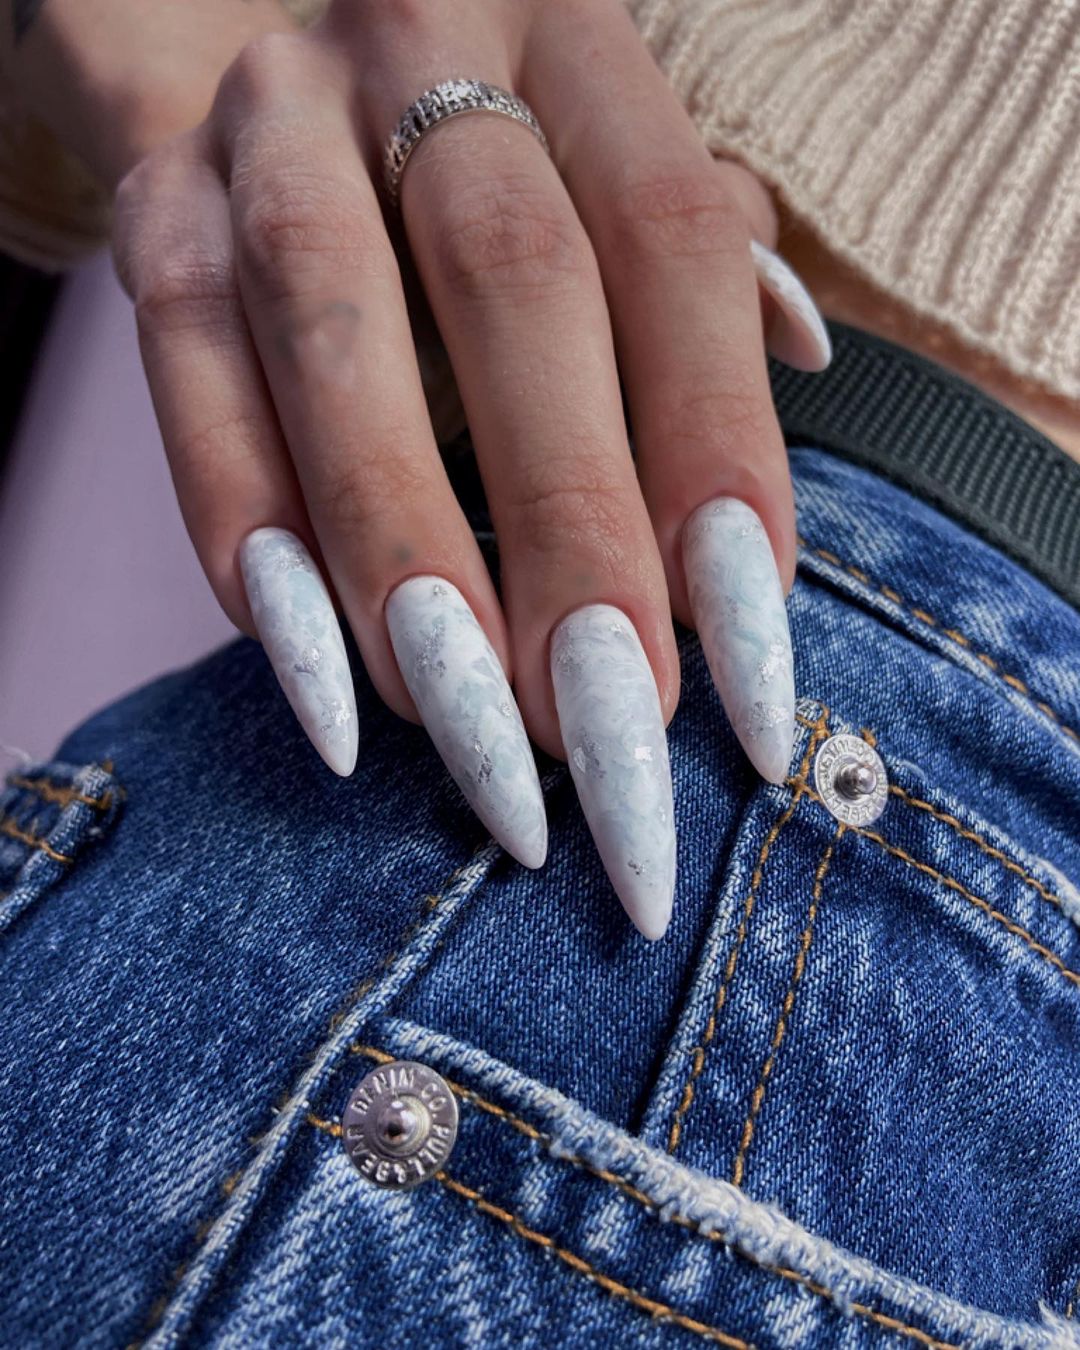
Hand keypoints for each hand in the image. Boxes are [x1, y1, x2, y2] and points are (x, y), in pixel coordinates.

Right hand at [110, 0, 829, 938]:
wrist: (262, 6)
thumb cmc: (485, 136)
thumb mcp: (603, 153)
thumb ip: (694, 258)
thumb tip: (805, 356)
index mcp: (574, 38)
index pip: (673, 242)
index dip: (718, 447)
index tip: (745, 653)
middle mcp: (419, 42)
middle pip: (513, 289)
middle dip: (569, 527)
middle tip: (614, 727)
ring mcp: (268, 118)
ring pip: (332, 333)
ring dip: (406, 550)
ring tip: (473, 725)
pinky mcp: (150, 196)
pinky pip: (183, 364)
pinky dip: (246, 522)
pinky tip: (319, 672)